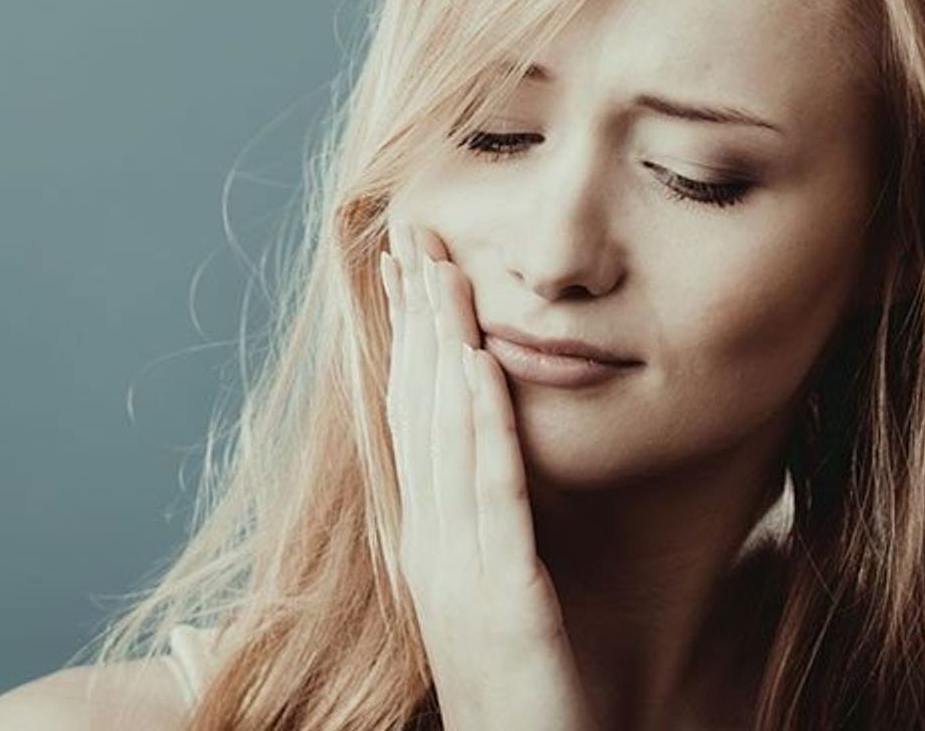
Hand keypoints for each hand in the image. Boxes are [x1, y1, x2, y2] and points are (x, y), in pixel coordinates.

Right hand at [380, 221, 595, 730]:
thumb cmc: (521, 691)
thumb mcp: (491, 597)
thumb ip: (483, 531)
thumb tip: (483, 465)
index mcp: (425, 544)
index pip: (409, 421)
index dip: (404, 342)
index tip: (403, 274)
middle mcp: (428, 548)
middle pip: (418, 412)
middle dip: (415, 321)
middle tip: (412, 239)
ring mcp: (458, 573)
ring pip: (446, 438)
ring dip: (443, 350)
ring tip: (441, 272)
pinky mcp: (502, 599)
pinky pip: (492, 496)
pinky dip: (484, 424)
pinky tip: (482, 366)